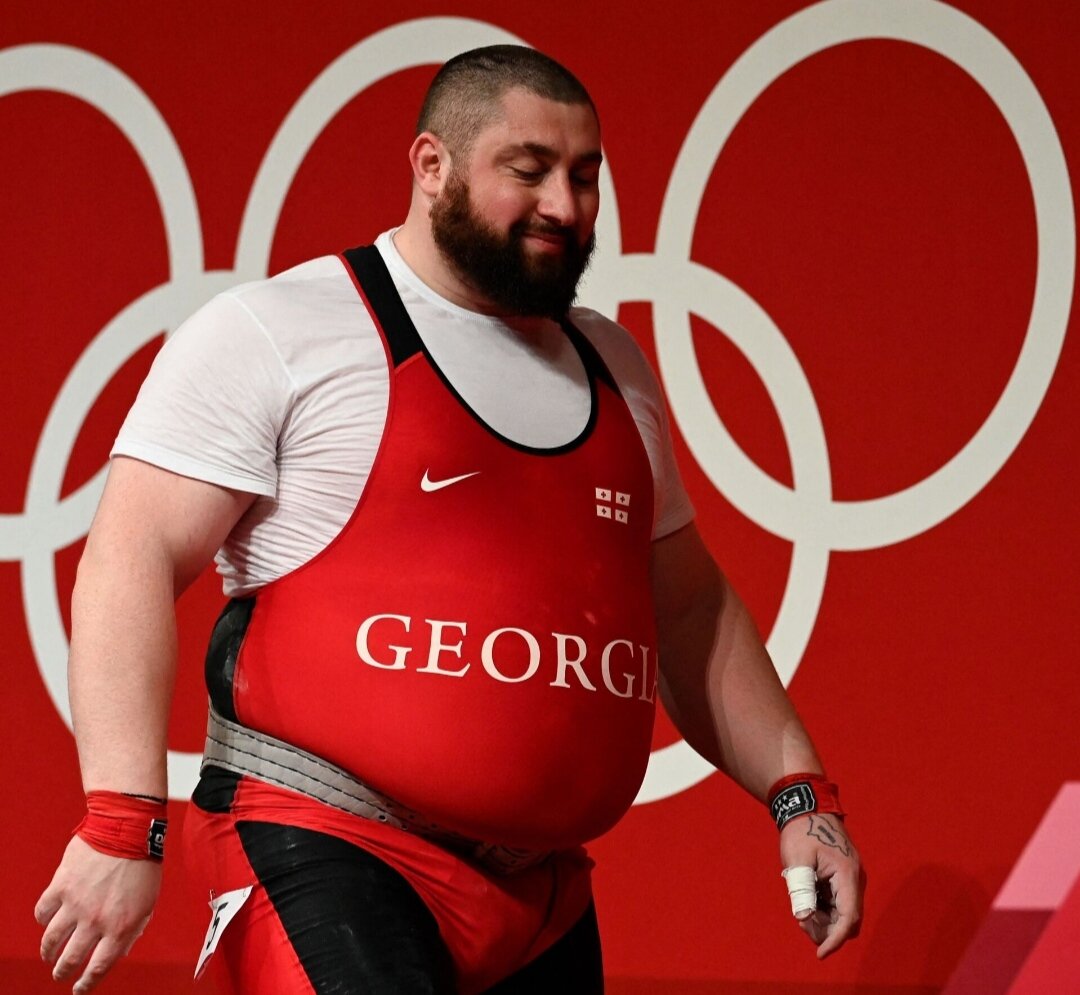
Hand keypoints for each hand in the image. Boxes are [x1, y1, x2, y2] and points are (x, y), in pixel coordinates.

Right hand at [35, 835, 161, 992]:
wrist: (128, 828)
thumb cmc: (143, 862)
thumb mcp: (149, 900)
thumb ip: (134, 928)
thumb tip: (121, 950)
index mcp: (121, 926)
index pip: (99, 967)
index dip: (86, 984)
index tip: (79, 990)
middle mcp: (96, 920)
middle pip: (70, 959)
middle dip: (62, 972)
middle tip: (59, 975)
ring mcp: (76, 904)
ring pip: (51, 941)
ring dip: (48, 952)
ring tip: (49, 954)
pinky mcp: (60, 886)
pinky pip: (43, 913)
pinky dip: (43, 920)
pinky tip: (48, 922)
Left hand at [779, 814, 863, 958]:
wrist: (806, 806)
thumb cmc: (800, 831)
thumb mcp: (797, 861)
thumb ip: (802, 891)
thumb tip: (805, 919)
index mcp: (848, 875)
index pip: (848, 918)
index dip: (835, 939)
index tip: (820, 954)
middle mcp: (855, 879)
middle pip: (847, 920)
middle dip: (826, 929)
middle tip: (801, 919)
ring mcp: (851, 878)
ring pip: (842, 913)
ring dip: (823, 918)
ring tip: (801, 905)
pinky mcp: (843, 877)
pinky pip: (838, 902)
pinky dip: (823, 908)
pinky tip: (807, 897)